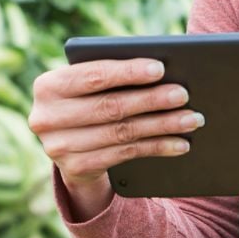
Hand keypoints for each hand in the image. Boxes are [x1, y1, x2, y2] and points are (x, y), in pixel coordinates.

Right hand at [28, 58, 203, 219]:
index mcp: (48, 85)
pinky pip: (125, 155)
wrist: (69, 138)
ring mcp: (59, 148)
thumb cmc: (90, 93)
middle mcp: (46, 118)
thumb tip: (163, 70)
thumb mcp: (91, 80)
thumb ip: (115, 71)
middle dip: (152, 100)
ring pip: (121, 133)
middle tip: (184, 95)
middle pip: (110, 107)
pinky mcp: (76, 169)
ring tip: (192, 118)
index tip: (161, 68)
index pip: (93, 76)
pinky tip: (180, 142)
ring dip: (162, 126)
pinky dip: (157, 147)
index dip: (128, 72)